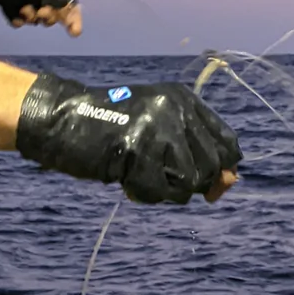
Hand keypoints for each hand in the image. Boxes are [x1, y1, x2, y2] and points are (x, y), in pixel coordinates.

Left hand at [0, 0, 81, 35]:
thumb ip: (66, 6)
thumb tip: (70, 16)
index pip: (70, 2)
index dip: (74, 17)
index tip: (73, 32)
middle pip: (53, 13)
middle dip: (48, 17)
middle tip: (41, 12)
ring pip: (35, 17)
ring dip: (31, 17)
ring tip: (24, 9)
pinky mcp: (10, 1)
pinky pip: (18, 17)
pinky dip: (18, 19)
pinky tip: (15, 16)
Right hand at [16, 75, 242, 203]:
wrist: (63, 120)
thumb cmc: (111, 128)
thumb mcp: (157, 128)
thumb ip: (193, 151)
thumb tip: (230, 183)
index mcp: (184, 99)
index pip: (227, 141)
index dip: (224, 168)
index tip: (213, 185)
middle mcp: (175, 109)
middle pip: (212, 166)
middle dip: (193, 184)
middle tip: (163, 181)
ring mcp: (157, 128)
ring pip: (189, 182)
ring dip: (167, 190)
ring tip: (141, 178)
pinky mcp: (137, 149)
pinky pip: (160, 192)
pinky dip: (145, 195)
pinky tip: (128, 184)